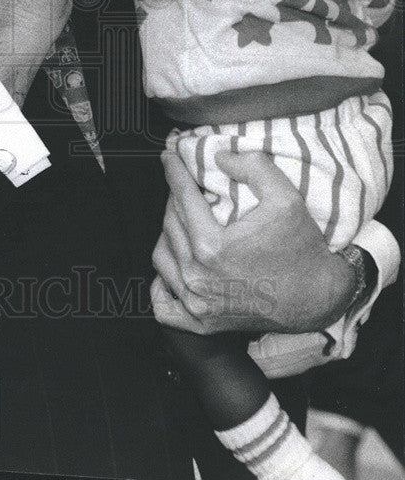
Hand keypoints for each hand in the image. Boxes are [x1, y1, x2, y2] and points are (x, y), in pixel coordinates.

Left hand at [151, 148, 355, 334]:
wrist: (319, 298)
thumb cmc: (302, 249)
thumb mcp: (286, 197)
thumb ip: (253, 167)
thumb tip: (219, 157)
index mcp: (212, 247)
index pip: (182, 197)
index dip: (174, 172)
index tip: (168, 156)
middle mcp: (198, 277)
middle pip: (170, 224)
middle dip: (174, 199)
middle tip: (182, 184)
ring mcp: (197, 304)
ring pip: (162, 257)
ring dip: (168, 234)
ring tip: (181, 219)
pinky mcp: (201, 323)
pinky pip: (163, 305)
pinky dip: (161, 286)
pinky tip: (172, 267)